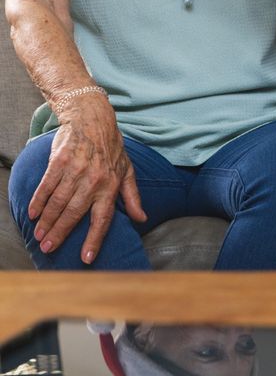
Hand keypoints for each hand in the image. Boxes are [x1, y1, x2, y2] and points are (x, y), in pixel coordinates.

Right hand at [27, 102, 145, 264]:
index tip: (87, 258)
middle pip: (74, 213)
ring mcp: (75, 170)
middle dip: (60, 233)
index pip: (103, 218)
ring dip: (47, 221)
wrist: (93, 118)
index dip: (94, 239)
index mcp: (110, 186)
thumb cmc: (111, 146)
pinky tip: (33, 213)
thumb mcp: (127, 170)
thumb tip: (142, 218)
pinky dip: (38, 200)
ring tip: (39, 235)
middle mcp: (93, 180)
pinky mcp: (60, 160)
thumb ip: (132, 196)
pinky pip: (47, 185)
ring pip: (58, 202)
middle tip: (48, 248)